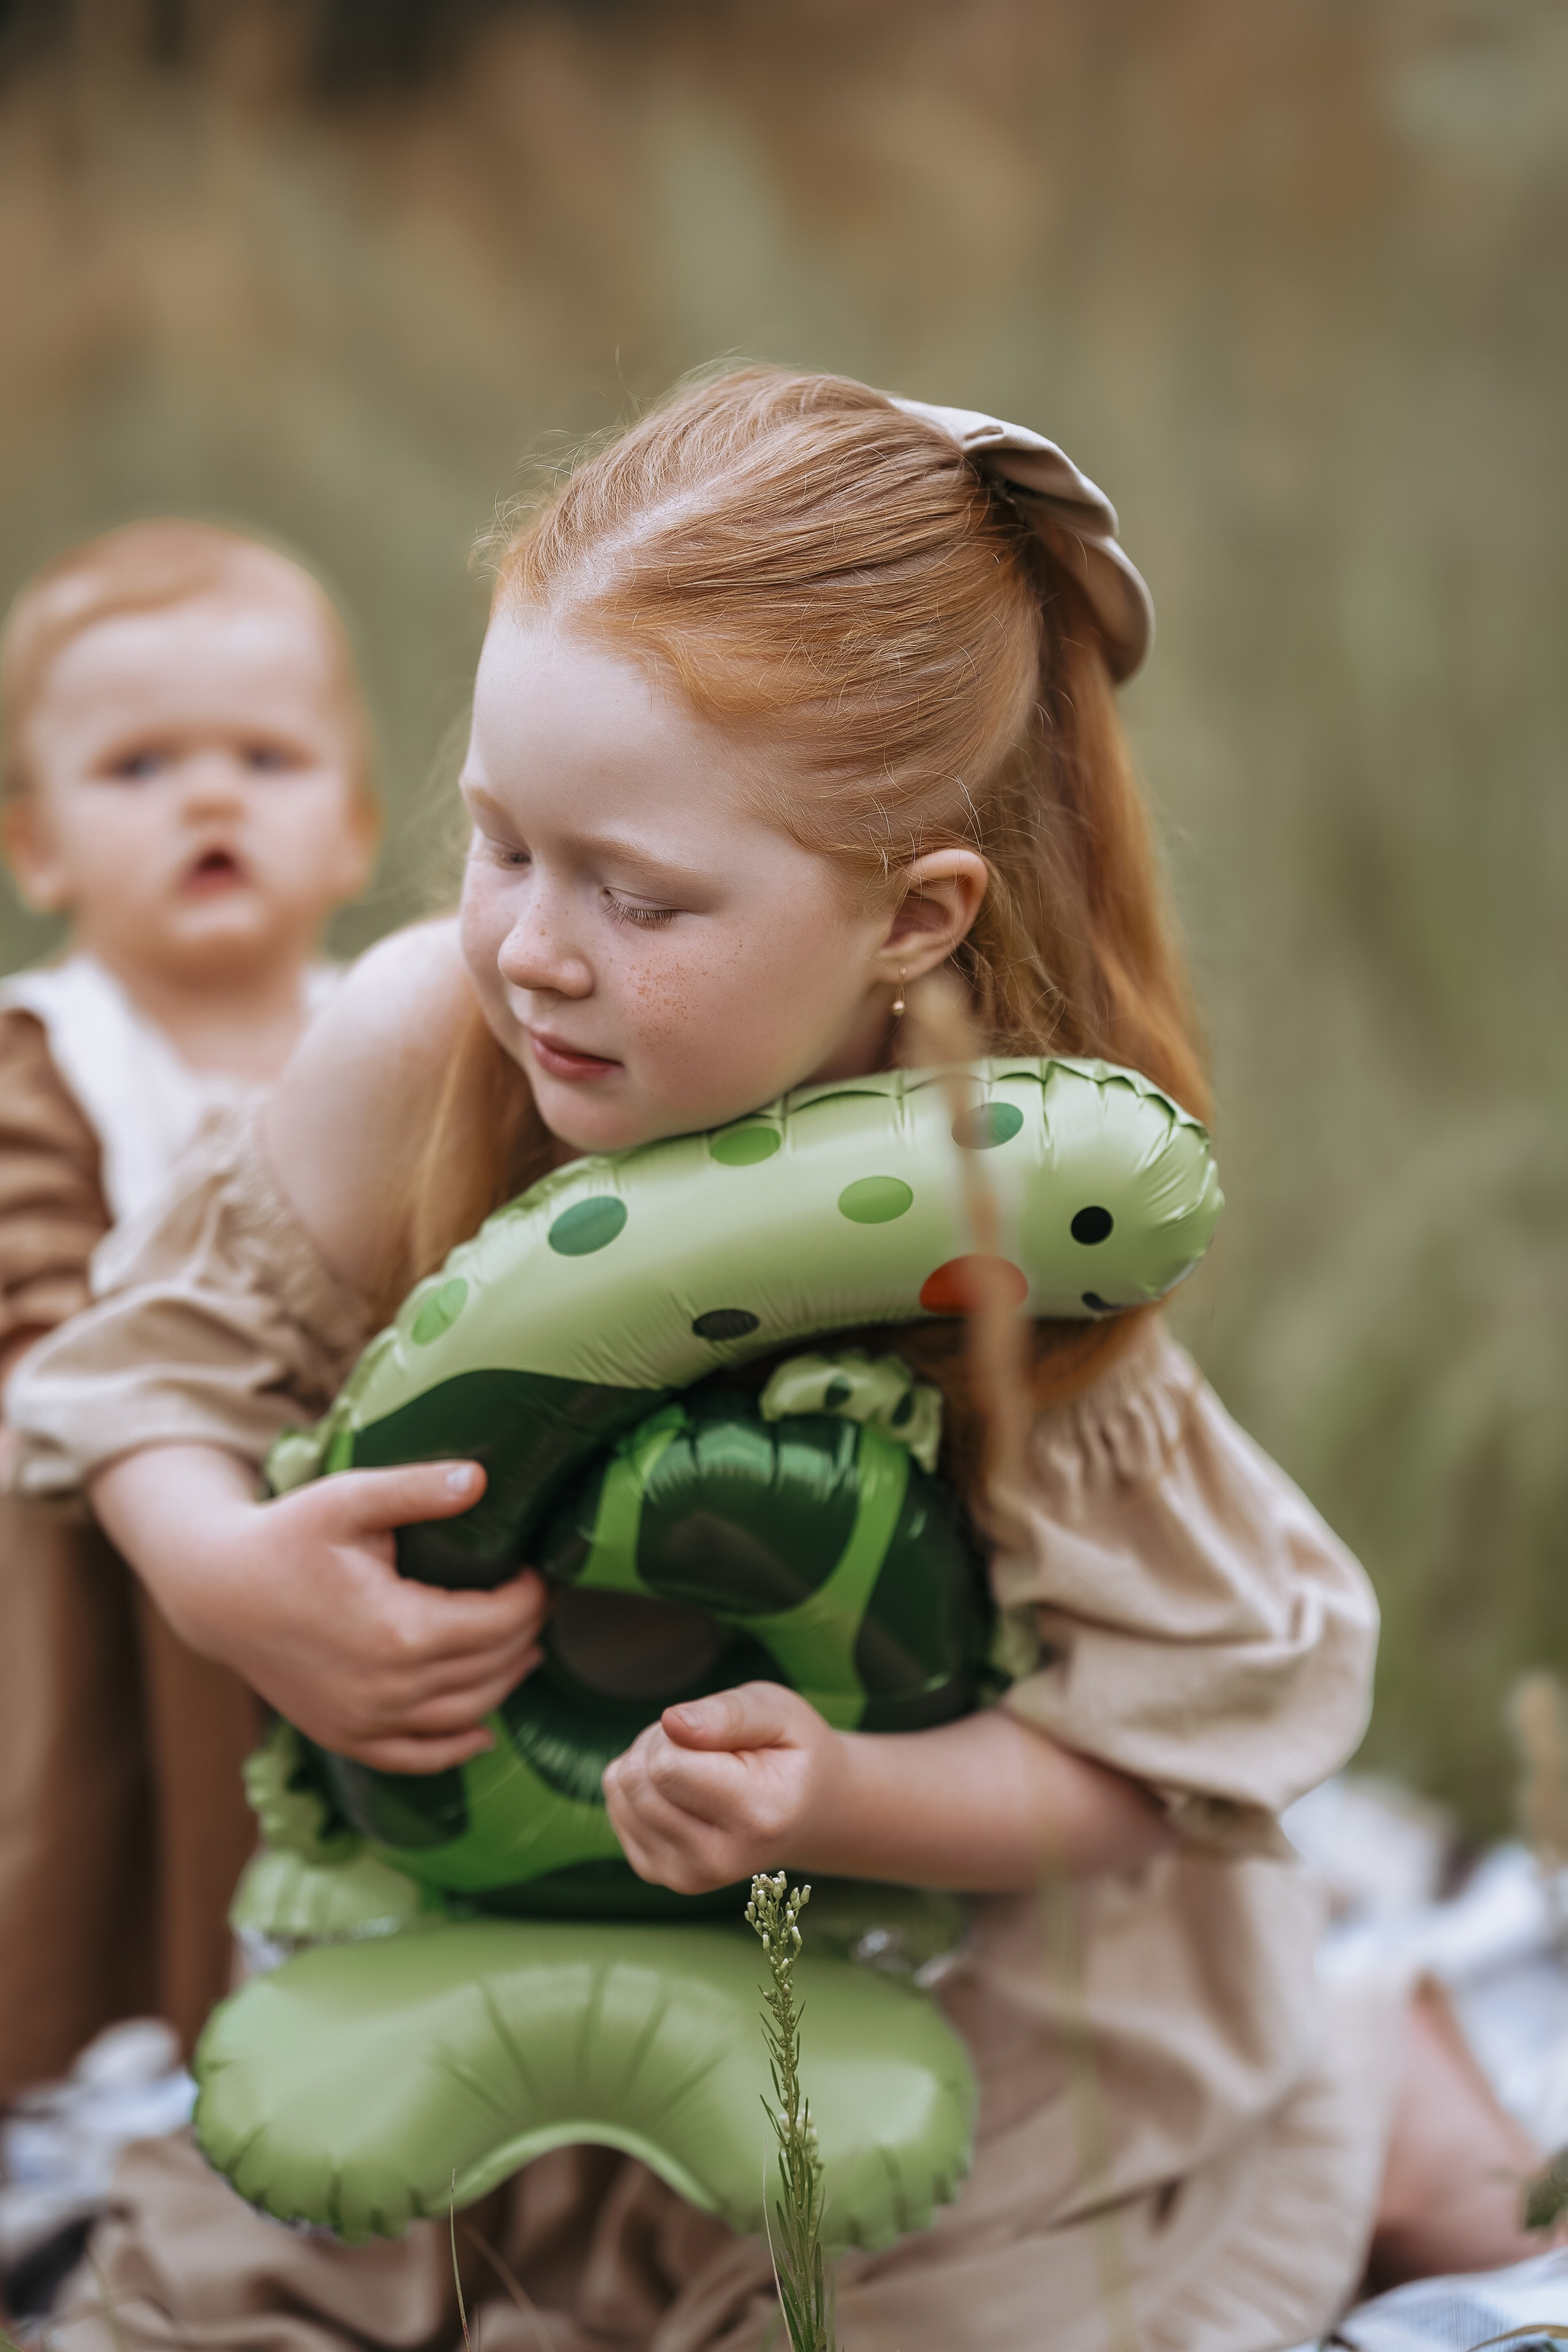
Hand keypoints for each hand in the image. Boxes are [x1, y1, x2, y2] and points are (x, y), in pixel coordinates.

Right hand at [91, 1446, 548, 1773]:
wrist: (215, 1592)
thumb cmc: (283, 1538)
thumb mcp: (348, 1499)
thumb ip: (417, 1490)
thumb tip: (480, 1479)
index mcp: (399, 1629)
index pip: (499, 1623)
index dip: (531, 1597)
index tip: (538, 1570)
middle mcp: (388, 1688)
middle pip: (491, 1668)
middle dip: (525, 1633)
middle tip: (537, 1602)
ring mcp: (364, 1721)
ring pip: (465, 1714)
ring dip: (505, 1682)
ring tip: (527, 1649)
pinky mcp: (343, 1736)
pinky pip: (414, 1757)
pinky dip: (454, 1749)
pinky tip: (482, 1732)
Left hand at [602, 1682, 839, 1895]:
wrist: (805, 1813)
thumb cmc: (789, 1752)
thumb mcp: (777, 1711)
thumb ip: (728, 1713)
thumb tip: (672, 1722)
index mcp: (758, 1818)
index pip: (666, 1766)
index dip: (680, 1731)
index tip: (718, 1734)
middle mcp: (718, 1861)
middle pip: (638, 1780)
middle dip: (660, 1743)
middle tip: (706, 1745)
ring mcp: (685, 1876)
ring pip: (621, 1792)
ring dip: (647, 1761)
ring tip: (697, 1764)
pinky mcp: (658, 1874)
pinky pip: (616, 1808)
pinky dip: (638, 1785)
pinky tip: (681, 1788)